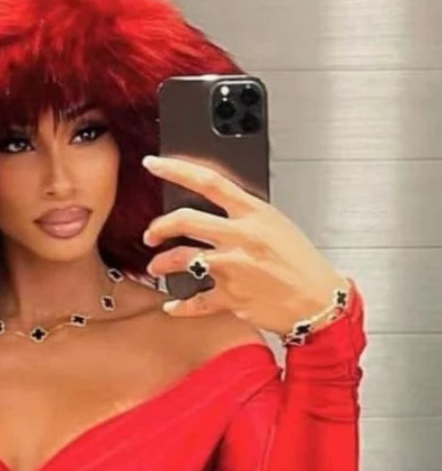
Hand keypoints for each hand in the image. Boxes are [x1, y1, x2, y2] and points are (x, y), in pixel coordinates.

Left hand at [140, 154, 348, 335]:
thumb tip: (213, 210)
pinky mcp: (230, 297)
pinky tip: (173, 305)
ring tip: (157, 267)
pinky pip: (193, 301)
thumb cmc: (301, 263)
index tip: (154, 164)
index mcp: (254, 213)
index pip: (209, 181)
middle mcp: (241, 237)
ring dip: (161, 264)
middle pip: (185, 220)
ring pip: (182, 258)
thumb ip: (244, 215)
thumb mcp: (276, 225)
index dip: (176, 169)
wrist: (318, 301)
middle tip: (151, 234)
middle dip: (158, 227)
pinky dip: (179, 306)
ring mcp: (233, 267)